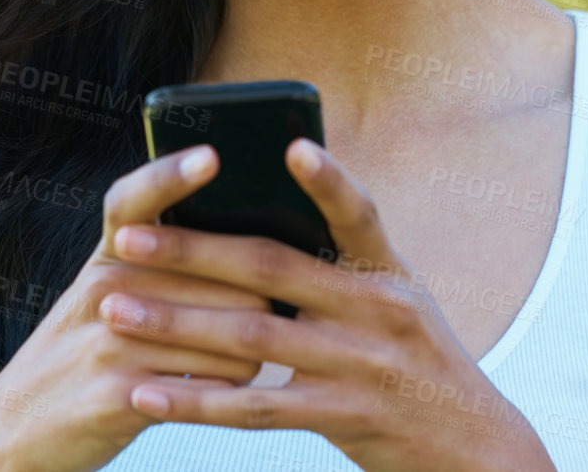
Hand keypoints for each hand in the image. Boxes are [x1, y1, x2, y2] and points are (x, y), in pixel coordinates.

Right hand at [0, 146, 272, 471]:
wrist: (21, 426)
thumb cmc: (92, 346)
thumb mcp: (110, 290)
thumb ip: (165, 258)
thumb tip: (259, 236)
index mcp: (111, 253)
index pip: (136, 198)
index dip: (171, 176)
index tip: (211, 155)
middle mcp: (107, 287)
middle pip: (229, 279)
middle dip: (260, 306)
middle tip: (259, 323)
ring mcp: (109, 341)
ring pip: (231, 335)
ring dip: (249, 355)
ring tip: (234, 360)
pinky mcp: (118, 394)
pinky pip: (212, 385)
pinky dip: (227, 392)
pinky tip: (215, 392)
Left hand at [98, 139, 557, 471]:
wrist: (472, 451)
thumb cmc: (420, 367)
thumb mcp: (400, 306)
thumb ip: (346, 271)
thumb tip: (266, 233)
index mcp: (390, 274)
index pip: (360, 214)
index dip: (329, 179)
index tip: (290, 146)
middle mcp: (379, 311)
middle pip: (272, 270)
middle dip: (192, 250)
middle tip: (128, 238)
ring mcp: (362, 365)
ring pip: (251, 338)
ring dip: (175, 321)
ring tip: (115, 308)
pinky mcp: (344, 417)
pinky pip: (256, 408)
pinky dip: (196, 401)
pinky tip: (147, 392)